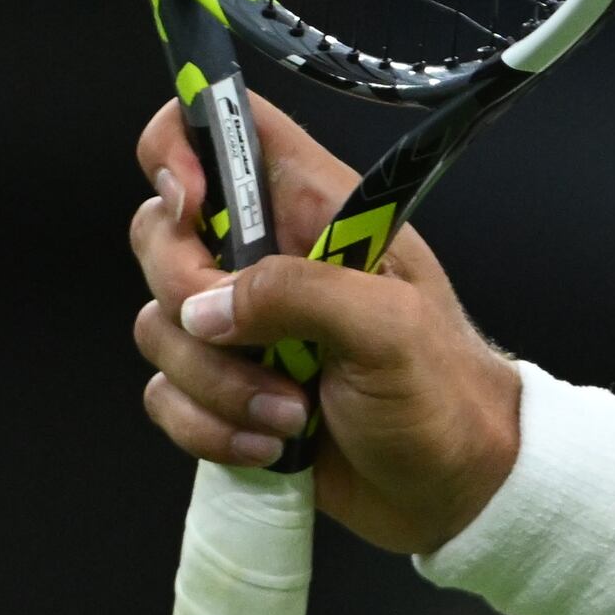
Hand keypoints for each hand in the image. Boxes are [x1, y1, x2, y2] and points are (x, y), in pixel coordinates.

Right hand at [129, 95, 520, 553]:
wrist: (454, 486)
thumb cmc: (445, 395)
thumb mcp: (390, 329)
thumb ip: (298, 294)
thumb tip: (205, 307)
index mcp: (317, 211)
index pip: (228, 127)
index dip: (183, 144)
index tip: (190, 204)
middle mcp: (269, 257)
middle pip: (160, 232)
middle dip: (186, 296)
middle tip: (251, 341)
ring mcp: (242, 324)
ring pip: (159, 324)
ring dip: (217, 383)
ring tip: (294, 413)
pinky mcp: (224, 385)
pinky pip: (165, 392)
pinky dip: (208, 426)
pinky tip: (274, 444)